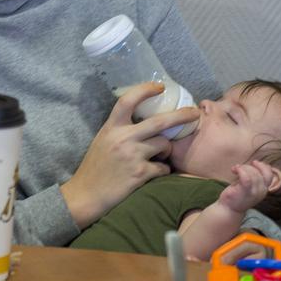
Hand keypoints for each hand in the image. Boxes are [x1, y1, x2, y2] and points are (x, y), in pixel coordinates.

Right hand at [61, 82, 200, 227]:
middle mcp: (122, 138)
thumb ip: (120, 131)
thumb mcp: (103, 141)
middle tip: (194, 112)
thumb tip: (144, 122)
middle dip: (182, 115)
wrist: (86, 194)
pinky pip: (163, 167)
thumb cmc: (95, 168)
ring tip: (158, 157)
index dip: (145, 89)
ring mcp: (132, 155)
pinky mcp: (140, 173)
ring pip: (164, 145)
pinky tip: (154, 173)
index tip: (160, 86)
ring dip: (166, 151)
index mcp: (111, 128)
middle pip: (159, 121)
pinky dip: (162, 170)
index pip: (128, 101)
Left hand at [218, 160, 278, 213]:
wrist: (229, 209)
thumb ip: (254, 177)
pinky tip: (234, 170)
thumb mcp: (249, 186)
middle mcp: (261, 191)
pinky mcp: (245, 192)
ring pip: (253, 174)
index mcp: (264, 189)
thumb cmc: (237, 195)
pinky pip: (246, 177)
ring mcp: (254, 192)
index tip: (254, 162)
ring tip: (235, 170)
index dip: (263, 166)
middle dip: (248, 167)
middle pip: (259, 172)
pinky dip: (240, 170)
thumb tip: (256, 162)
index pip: (269, 175)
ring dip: (243, 168)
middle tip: (238, 168)